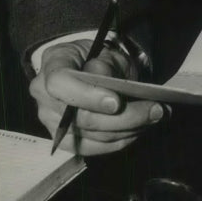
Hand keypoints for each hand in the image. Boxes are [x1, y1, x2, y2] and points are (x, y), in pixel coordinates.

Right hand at [30, 39, 164, 155]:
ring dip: (129, 129)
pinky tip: (140, 129)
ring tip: (156, 117)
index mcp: (51, 66)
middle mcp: (45, 99)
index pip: (60, 84)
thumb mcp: (105, 51)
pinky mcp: (66, 142)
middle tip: (156, 110)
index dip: (87, 96)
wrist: (86, 68)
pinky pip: (94, 148)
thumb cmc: (96, 58)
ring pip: (93, 136)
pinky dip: (120, 140)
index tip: (117, 102)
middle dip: (124, 117)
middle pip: (81, 118)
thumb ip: (106, 64)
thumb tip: (108, 82)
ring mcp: (53, 124)